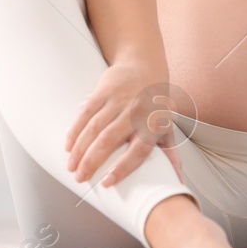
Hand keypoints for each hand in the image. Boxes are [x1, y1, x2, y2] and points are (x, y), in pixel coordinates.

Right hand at [64, 59, 185, 186]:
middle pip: (110, 140)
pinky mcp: (104, 90)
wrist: (145, 65)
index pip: (139, 150)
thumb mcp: (167, 126)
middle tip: (80, 178)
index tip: (106, 182)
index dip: (123, 167)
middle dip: (92, 162)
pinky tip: (69, 145)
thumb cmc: (156, 104)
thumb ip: (170, 155)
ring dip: (80, 149)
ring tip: (72, 167)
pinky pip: (86, 113)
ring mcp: (119, 100)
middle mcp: (136, 112)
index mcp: (153, 124)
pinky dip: (75, 130)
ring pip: (94, 128)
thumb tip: (178, 183)